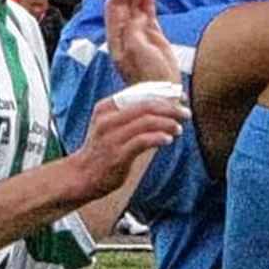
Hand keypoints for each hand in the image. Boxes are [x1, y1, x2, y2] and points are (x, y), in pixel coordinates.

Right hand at [69, 90, 188, 200]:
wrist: (82, 176)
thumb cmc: (102, 150)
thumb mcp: (110, 125)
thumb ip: (130, 114)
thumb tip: (163, 106)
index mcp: (106, 106)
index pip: (140, 92)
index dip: (165, 94)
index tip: (181, 98)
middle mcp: (108, 119)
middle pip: (147, 105)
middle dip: (171, 108)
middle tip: (186, 113)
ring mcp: (112, 137)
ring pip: (147, 121)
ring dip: (168, 124)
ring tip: (178, 129)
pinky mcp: (118, 154)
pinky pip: (144, 141)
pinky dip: (159, 138)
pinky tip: (168, 140)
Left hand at [104, 0, 180, 87]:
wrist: (160, 90)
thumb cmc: (146, 75)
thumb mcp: (136, 51)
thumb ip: (134, 30)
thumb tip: (138, 16)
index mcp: (116, 36)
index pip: (115, 5)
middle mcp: (125, 32)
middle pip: (123, 2)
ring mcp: (138, 33)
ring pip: (135, 5)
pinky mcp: (152, 35)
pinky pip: (147, 13)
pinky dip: (147, 0)